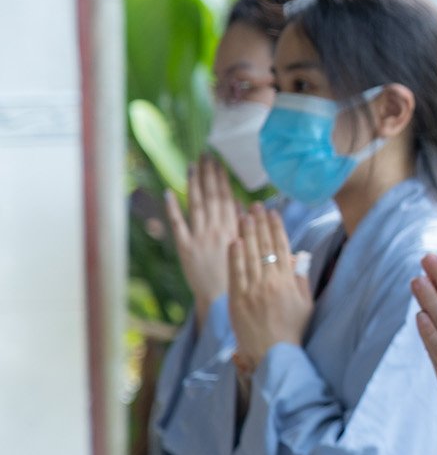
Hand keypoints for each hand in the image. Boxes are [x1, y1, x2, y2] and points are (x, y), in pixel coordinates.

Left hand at [165, 157, 238, 314]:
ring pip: (197, 205)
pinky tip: (169, 192)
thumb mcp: (250, 250)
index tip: (218, 162)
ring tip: (192, 165)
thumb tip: (244, 205)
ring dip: (193, 183)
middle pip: (212, 196)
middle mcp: (216, 230)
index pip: (227, 198)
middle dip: (208, 174)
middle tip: (205, 155)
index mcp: (234, 230)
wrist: (221, 300)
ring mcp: (199, 238)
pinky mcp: (185, 248)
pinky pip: (178, 225)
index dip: (222, 179)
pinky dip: (173, 208)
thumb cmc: (240, 278)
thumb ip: (245, 227)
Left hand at [228, 207, 313, 370]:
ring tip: (243, 214)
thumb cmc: (292, 330)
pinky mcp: (237, 298)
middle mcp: (270, 282)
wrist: (272, 353)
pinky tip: (234, 240)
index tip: (272, 213)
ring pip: (249, 255)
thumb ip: (302, 279)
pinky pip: (235, 272)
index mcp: (288, 282)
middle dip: (259, 224)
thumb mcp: (306, 304)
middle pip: (264, 246)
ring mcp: (252, 290)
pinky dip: (234, 255)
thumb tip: (300, 257)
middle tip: (255, 205)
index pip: (281, 247)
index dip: (276, 228)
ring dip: (246, 233)